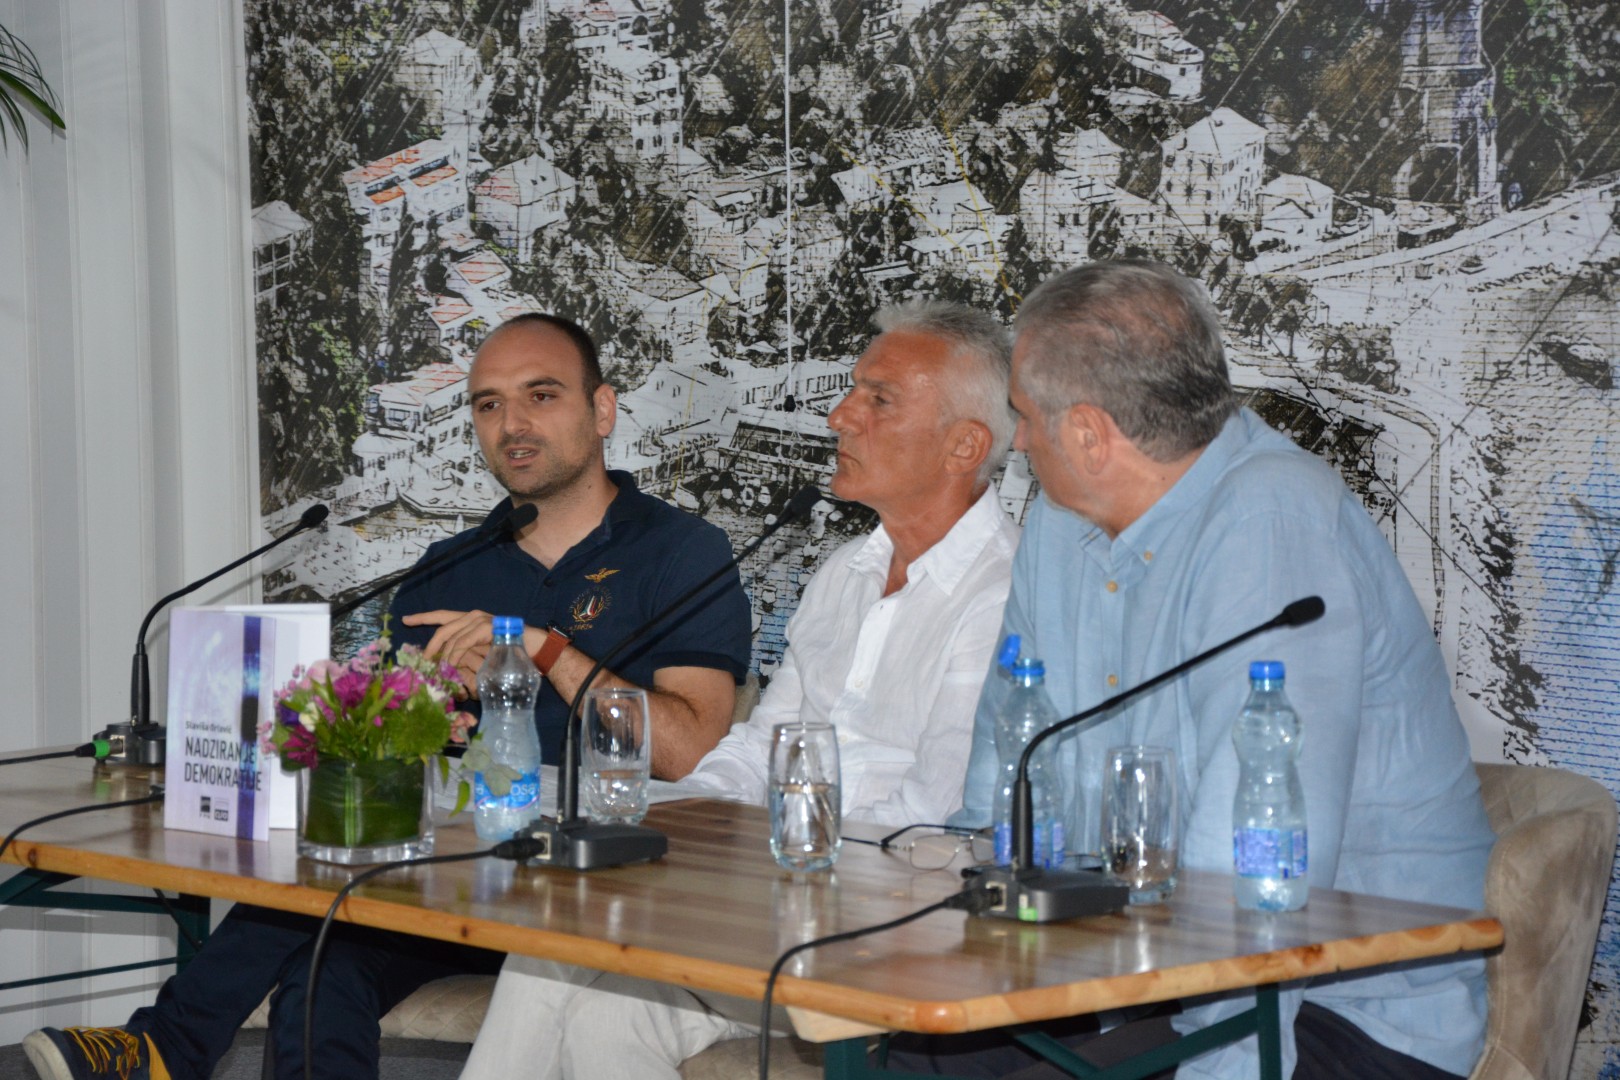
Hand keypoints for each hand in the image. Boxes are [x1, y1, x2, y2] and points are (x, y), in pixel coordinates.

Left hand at [402, 609, 534, 690]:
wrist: (534, 649)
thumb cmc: (510, 653)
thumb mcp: (482, 653)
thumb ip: (465, 653)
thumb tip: (444, 663)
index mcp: (471, 619)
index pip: (442, 616)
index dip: (423, 617)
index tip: (406, 620)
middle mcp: (473, 616)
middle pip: (442, 628)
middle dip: (430, 647)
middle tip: (423, 662)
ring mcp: (480, 620)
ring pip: (452, 637)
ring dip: (443, 656)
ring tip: (438, 671)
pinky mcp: (486, 627)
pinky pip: (463, 642)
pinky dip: (455, 655)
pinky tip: (450, 666)